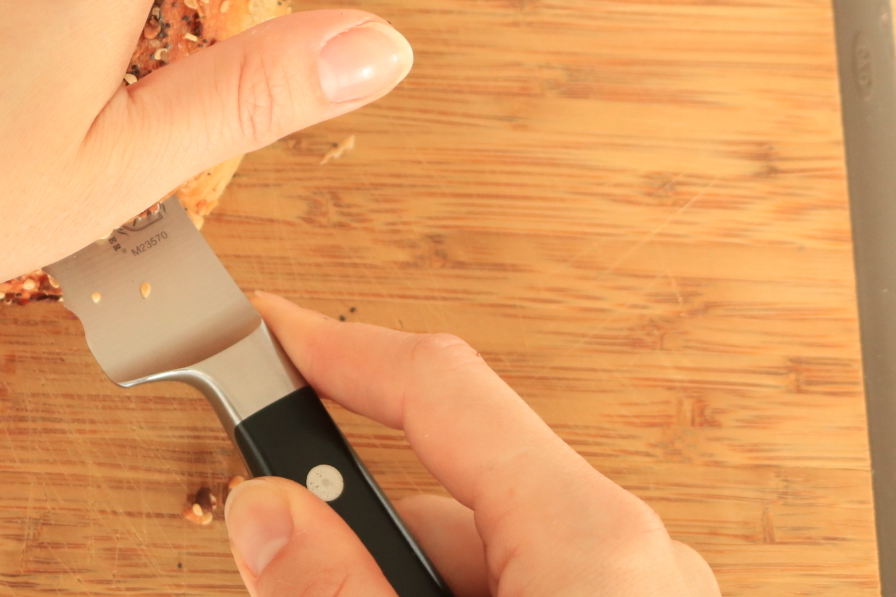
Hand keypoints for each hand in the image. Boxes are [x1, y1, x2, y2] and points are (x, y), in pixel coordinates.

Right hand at [225, 294, 721, 595]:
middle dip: (356, 527)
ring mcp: (636, 596)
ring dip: (402, 583)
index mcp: (592, 532)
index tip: (259, 326)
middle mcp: (630, 552)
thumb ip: (339, 588)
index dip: (335, 349)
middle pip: (442, 492)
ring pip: (476, 554)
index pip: (438, 386)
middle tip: (285, 569)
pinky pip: (520, 587)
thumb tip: (263, 514)